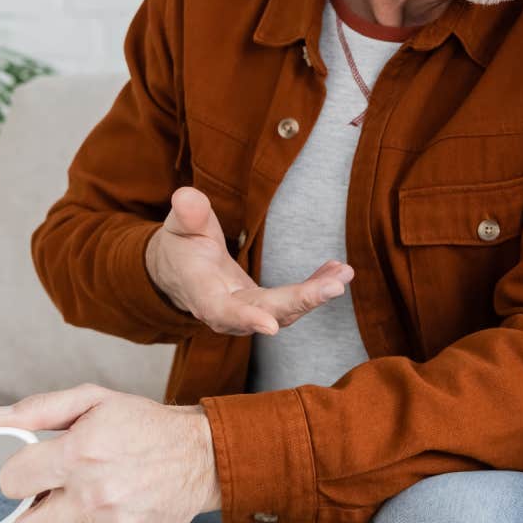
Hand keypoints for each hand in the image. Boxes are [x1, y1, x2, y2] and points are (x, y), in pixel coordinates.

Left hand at [0, 385, 219, 522]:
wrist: (200, 456)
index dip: (19, 473)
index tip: (35, 468)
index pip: (11, 481)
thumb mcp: (94, 401)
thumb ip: (40, 409)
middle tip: (52, 492)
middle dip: (30, 510)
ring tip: (74, 505)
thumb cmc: (145, 426)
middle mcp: (94, 495)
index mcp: (80, 453)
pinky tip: (93, 516)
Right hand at [146, 185, 353, 334]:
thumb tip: (187, 197)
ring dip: (316, 295)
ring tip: (343, 274)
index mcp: (201, 291)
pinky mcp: (264, 305)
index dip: (245, 318)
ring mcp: (248, 310)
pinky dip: (316, 287)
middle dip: (301, 301)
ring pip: (286, 310)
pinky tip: (336, 271)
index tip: (271, 326)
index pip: (221, 310)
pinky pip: (293, 302)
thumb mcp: (179, 226)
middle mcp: (227, 309)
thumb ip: (187, 214)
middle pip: (266, 311)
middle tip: (336, 287)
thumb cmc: (180, 245)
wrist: (178, 270)